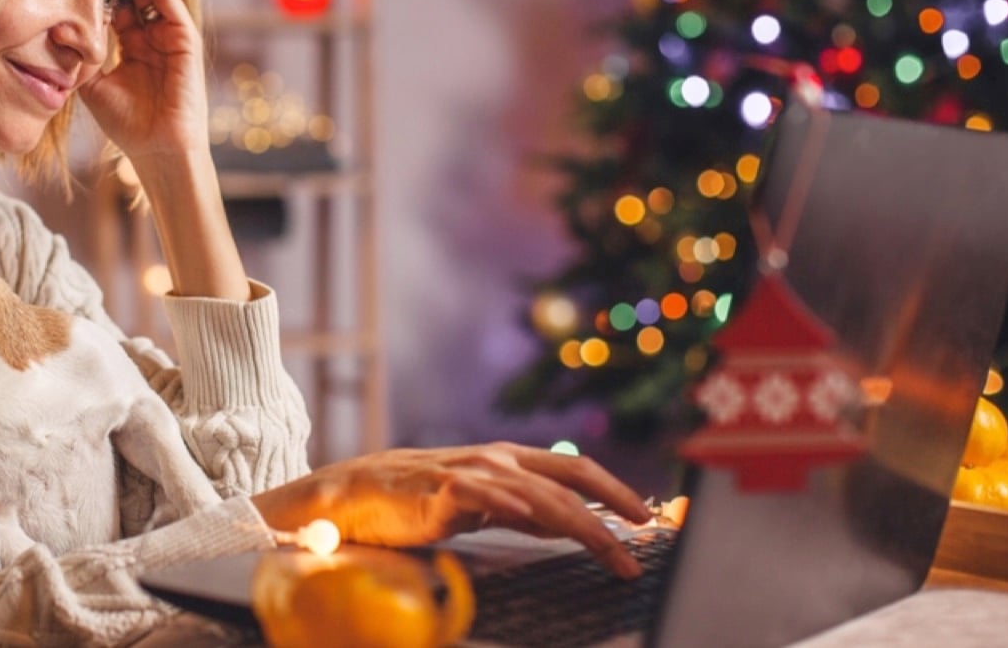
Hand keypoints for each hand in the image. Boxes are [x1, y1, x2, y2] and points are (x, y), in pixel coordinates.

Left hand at [79, 0, 208, 161]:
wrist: (158, 149)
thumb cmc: (127, 124)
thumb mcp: (93, 86)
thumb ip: (80, 59)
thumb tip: (55, 32)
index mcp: (131, 49)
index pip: (115, 10)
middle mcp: (152, 40)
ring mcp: (170, 39)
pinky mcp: (186, 41)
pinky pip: (172, 6)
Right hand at [250, 444, 652, 578]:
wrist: (360, 492)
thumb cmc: (420, 500)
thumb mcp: (481, 504)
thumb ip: (520, 510)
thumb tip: (562, 525)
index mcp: (509, 459)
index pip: (574, 468)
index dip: (615, 488)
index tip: (647, 516)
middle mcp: (496, 459)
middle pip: (566, 482)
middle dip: (611, 510)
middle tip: (641, 541)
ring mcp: (470, 472)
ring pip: (536, 494)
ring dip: (579, 522)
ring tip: (609, 547)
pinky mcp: (441, 491)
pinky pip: (482, 496)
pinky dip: (509, 504)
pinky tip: (533, 518)